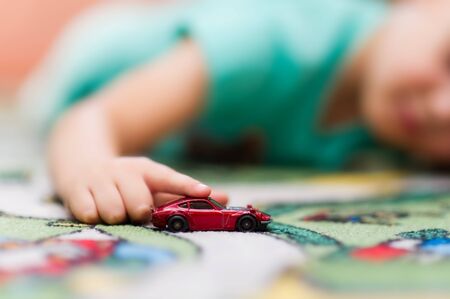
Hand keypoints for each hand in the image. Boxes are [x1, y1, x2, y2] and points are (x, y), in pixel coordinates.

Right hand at [60, 157, 227, 223]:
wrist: (81, 163)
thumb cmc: (127, 182)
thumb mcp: (153, 182)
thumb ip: (183, 192)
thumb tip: (225, 196)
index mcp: (147, 170)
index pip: (170, 178)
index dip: (187, 187)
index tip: (205, 192)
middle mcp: (125, 172)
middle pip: (140, 205)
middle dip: (140, 213)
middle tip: (136, 210)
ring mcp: (100, 179)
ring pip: (114, 212)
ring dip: (116, 216)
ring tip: (113, 209)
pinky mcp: (77, 190)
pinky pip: (89, 214)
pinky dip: (93, 215)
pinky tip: (92, 207)